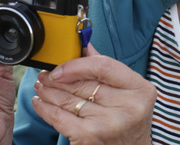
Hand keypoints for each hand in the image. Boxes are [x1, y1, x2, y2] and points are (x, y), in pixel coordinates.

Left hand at [32, 45, 155, 144]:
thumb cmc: (128, 121)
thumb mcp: (127, 92)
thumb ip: (106, 68)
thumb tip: (84, 45)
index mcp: (140, 89)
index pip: (104, 66)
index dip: (77, 64)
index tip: (60, 66)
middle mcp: (128, 107)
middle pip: (83, 84)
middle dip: (57, 78)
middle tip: (45, 74)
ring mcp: (109, 123)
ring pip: (68, 100)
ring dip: (48, 91)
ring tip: (40, 86)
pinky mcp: (90, 137)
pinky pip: (59, 118)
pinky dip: (45, 109)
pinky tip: (39, 102)